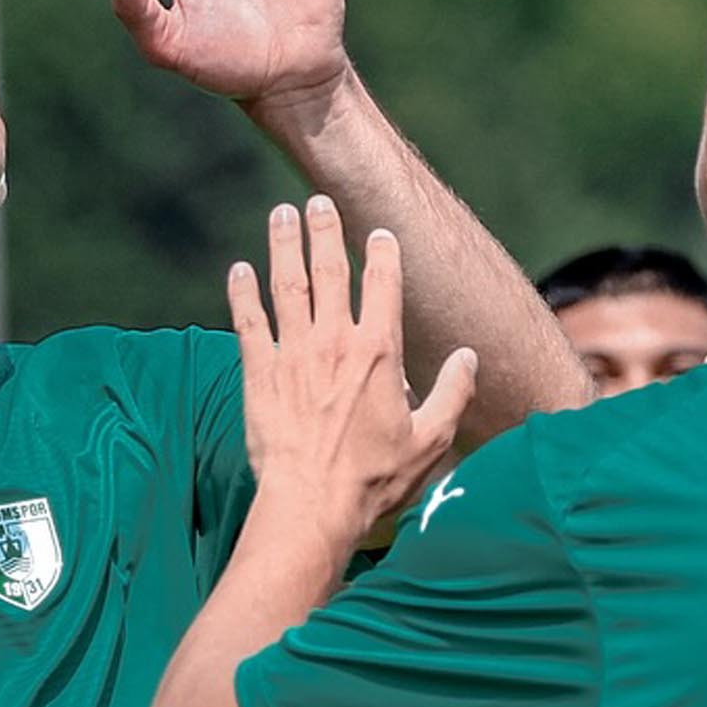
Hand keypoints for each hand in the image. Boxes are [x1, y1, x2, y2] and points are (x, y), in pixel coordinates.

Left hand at [233, 197, 475, 549]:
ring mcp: (293, 354)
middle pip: (330, 271)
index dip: (383, 253)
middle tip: (319, 201)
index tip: (379, 233)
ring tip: (282, 214)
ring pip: (287, 284)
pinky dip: (243, 293)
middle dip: (326, 231)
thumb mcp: (429, 441)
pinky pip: (248, 322)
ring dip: (284, 245)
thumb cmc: (373, 480)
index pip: (384, 285)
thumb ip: (453, 393)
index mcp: (380, 353)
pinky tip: (238, 269)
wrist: (311, 505)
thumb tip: (468, 357)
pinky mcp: (258, 374)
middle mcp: (335, 342)